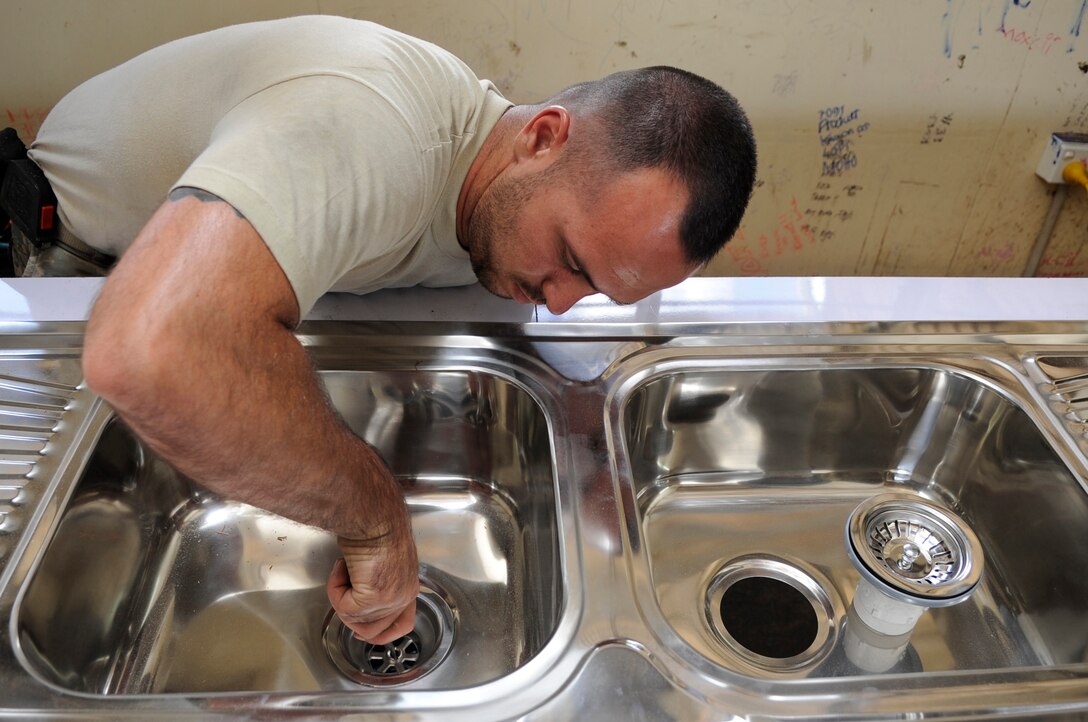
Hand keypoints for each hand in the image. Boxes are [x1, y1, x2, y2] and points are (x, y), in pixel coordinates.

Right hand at [326, 514, 419, 644]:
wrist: (373, 516)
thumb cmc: (374, 526)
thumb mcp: (378, 559)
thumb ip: (374, 581)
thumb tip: (357, 594)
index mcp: (409, 586)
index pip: (403, 624)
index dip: (380, 634)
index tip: (361, 633)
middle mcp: (404, 596)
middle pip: (374, 631)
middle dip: (350, 616)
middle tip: (339, 594)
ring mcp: (391, 600)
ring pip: (355, 621)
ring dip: (341, 600)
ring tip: (341, 574)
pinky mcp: (374, 599)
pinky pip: (344, 608)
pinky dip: (335, 588)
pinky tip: (341, 567)